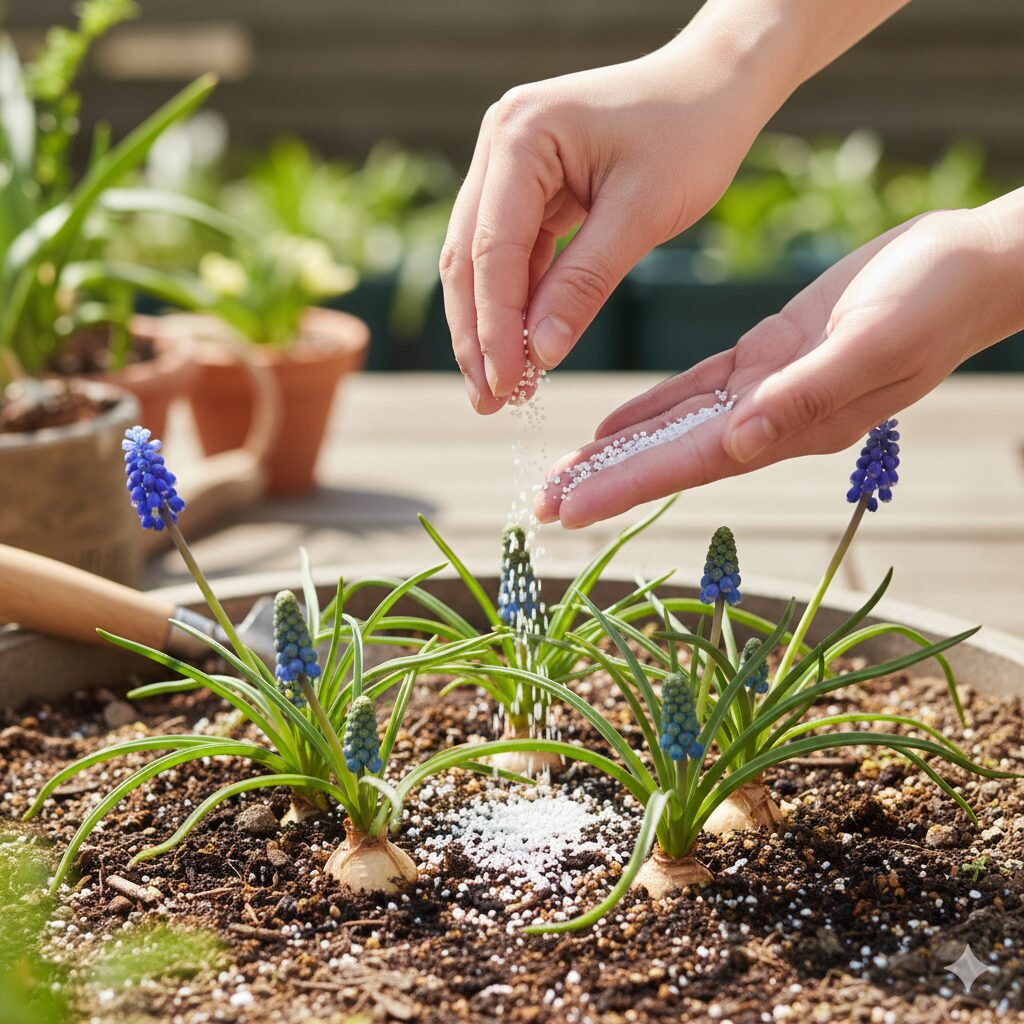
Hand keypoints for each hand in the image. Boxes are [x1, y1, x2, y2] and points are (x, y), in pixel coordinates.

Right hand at [439, 36, 787, 412]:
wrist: (715, 87)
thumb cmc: (690, 135)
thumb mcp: (642, 214)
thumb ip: (585, 284)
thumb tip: (540, 354)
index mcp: (521, 135)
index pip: (493, 249)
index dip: (496, 326)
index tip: (506, 386)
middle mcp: (499, 144)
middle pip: (469, 258)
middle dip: (478, 336)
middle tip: (489, 402)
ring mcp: (507, 165)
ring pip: (482, 263)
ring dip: (489, 327)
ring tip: (500, 390)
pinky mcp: (525, 187)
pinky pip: (510, 255)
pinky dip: (515, 304)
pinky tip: (523, 350)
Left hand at [536, 205, 1023, 527]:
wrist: (970, 267)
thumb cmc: (936, 301)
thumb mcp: (874, 343)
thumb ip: (808, 395)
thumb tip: (738, 441)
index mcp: (789, 425)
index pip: (687, 465)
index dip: (624, 488)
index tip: (567, 510)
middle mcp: (768, 419)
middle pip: (668, 458)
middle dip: (604, 483)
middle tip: (542, 505)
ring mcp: (765, 390)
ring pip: (673, 428)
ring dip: (616, 452)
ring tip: (563, 472)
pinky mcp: (766, 355)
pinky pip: (693, 390)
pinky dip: (651, 408)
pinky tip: (613, 425)